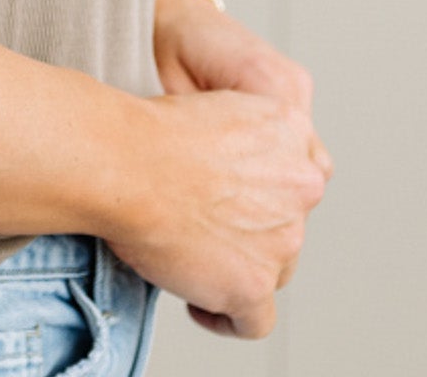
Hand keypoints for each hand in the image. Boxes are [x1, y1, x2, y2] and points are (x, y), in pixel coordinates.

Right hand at [147, 0, 328, 336]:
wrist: (125, 160)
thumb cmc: (148, 129)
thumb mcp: (210, 106)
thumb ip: (242, 140)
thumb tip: (234, 173)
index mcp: (292, 128)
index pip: (299, 171)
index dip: (265, 188)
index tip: (231, 196)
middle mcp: (301, 182)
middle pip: (289, 222)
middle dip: (252, 229)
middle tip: (204, 225)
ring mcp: (283, 236)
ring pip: (275, 269)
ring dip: (239, 267)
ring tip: (194, 260)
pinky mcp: (253, 283)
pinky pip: (254, 320)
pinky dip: (227, 316)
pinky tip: (200, 304)